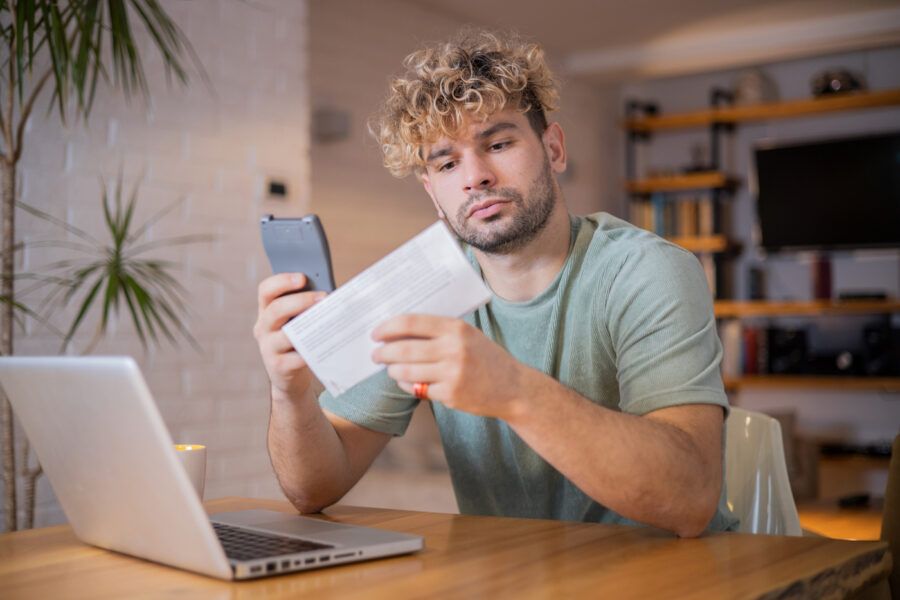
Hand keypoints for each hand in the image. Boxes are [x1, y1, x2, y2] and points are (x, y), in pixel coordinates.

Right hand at [253, 273, 326, 397]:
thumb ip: (306, 308)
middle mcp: (263, 327)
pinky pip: (295, 357)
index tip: (302, 278)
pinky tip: (325, 346)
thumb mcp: (297, 322)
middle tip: (323, 297)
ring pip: (284, 334)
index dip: (281, 281)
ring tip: (328, 320)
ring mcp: (268, 348)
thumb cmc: (300, 342)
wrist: (292, 377)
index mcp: (267, 311)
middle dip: (300, 301)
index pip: (265, 291)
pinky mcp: (278, 366)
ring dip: (307, 326)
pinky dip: (310, 351)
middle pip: (275, 309)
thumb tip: (330, 294)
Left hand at [371, 314, 528, 419]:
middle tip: (376, 354)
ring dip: (393, 370)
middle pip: (404, 348)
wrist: (513, 387)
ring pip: (407, 370)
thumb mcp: (468, 335)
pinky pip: (417, 389)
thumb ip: (439, 331)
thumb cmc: (486, 358)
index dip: (388, 327)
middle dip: (383, 352)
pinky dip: (408, 385)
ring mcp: (452, 373)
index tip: (376, 333)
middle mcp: (453, 349)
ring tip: (390, 368)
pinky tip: (407, 382)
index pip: (411, 323)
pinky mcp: (450, 394)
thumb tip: (399, 329)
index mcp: (456, 328)